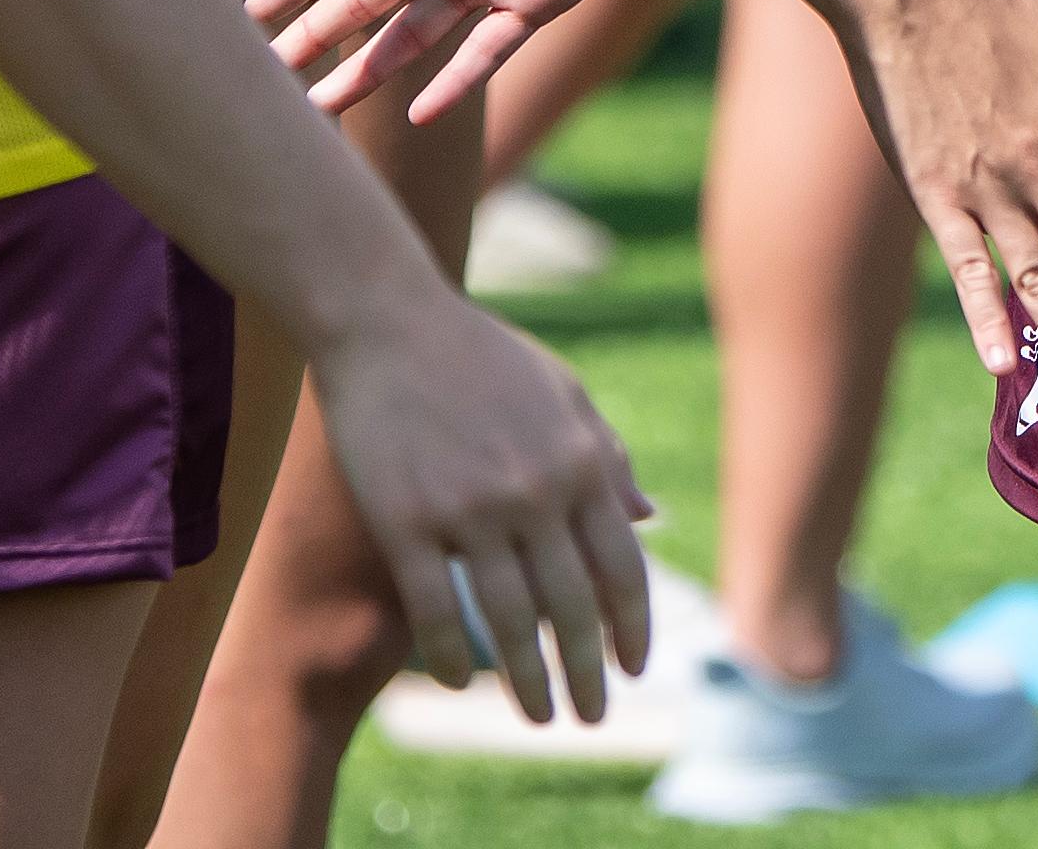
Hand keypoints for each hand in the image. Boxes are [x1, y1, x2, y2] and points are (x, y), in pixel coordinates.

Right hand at [254, 0, 671, 123]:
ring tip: (318, 110)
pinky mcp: (533, 2)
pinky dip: (454, 83)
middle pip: (362, 2)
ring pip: (410, 39)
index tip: (247, 12)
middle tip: (265, 75)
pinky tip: (419, 116)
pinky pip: (485, 53)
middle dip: (314, 37)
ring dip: (367, 72)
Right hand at [308, 274, 658, 727]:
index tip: (634, 669)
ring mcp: (466, 509)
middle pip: (571, 609)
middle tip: (593, 719)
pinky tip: (460, 683)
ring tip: (538, 718)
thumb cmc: (481, 355)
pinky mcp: (404, 519)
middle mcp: (532, 491)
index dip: (632, 627)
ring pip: (508, 622)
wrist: (387, 318)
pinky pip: (433, 609)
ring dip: (527, 682)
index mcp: (578, 461)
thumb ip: (605, 457)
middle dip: (587, 673)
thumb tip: (650, 517)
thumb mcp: (563, 392)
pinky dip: (450, 655)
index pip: (621, 568)